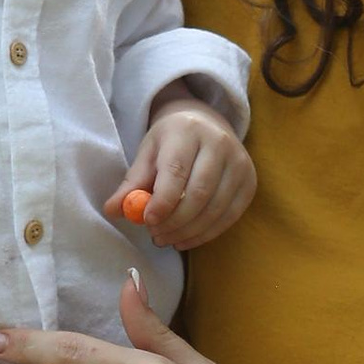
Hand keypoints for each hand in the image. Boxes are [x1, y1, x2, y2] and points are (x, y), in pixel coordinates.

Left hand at [108, 93, 254, 247]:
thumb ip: (132, 183)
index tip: (147, 222)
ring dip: (188, 231)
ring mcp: (240, 163)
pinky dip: (206, 234)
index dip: (162, 201)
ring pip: (215, 208)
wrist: (206, 125)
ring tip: (165, 238)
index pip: (176, 171)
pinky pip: (230, 216)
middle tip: (155, 236)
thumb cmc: (171, 142)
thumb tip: (113, 210)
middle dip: (175, 221)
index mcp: (188, 131)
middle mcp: (219, 143)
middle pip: (199, 193)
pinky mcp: (250, 181)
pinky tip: (186, 239)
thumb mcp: (148, 154)